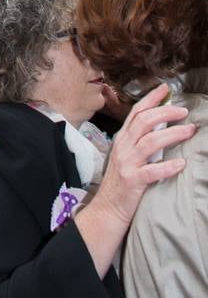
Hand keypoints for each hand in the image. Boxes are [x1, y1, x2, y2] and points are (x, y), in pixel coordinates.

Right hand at [75, 83, 195, 278]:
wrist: (108, 209)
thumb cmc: (121, 182)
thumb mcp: (127, 156)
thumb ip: (140, 141)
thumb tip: (161, 125)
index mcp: (122, 139)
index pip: (136, 112)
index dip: (151, 99)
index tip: (166, 89)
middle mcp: (123, 146)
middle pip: (144, 121)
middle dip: (166, 112)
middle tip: (184, 111)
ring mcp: (127, 163)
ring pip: (151, 141)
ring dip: (173, 134)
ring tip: (190, 131)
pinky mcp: (133, 180)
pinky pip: (152, 171)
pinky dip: (168, 166)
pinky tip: (182, 163)